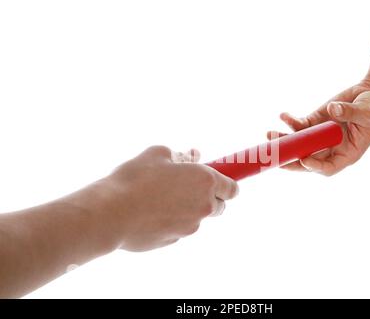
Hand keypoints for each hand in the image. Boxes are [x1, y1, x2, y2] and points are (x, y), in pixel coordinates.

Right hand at [93, 146, 238, 251]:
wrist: (111, 214)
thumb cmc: (135, 179)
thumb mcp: (158, 154)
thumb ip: (180, 156)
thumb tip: (192, 157)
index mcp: (205, 182)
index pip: (233, 188)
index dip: (226, 182)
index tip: (216, 178)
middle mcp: (204, 207)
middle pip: (219, 205)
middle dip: (208, 196)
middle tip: (185, 186)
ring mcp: (190, 227)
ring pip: (197, 217)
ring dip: (187, 208)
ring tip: (160, 197)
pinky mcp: (174, 240)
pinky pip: (179, 227)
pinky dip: (172, 220)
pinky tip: (150, 212)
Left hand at [268, 83, 369, 175]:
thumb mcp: (367, 111)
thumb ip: (350, 112)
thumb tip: (332, 110)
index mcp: (347, 154)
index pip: (328, 167)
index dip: (315, 166)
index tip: (304, 159)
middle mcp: (330, 149)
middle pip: (307, 160)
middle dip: (289, 159)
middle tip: (274, 156)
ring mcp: (320, 137)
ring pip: (299, 144)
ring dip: (284, 141)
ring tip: (269, 135)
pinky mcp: (315, 124)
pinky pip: (299, 126)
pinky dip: (290, 122)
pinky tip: (283, 115)